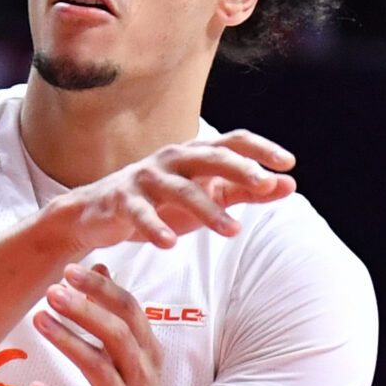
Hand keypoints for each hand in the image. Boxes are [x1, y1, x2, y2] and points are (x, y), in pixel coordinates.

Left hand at [31, 264, 177, 385]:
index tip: (70, 270)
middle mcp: (140, 376)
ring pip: (98, 369)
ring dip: (67, 342)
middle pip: (115, 336)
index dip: (102, 289)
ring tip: (38, 319)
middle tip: (51, 291)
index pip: (130, 311)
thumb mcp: (130, 355)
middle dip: (84, 311)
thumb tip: (102, 264)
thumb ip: (116, 313)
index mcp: (147, 353)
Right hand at [52, 132, 295, 255]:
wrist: (97, 213)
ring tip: (233, 231)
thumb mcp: (206, 195)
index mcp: (194, 155)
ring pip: (180, 189)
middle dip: (239, 169)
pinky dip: (154, 227)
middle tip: (265, 184)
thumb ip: (244, 191)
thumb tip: (289, 183)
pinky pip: (139, 212)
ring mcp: (145, 178)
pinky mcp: (121, 200)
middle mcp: (171, 160)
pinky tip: (170, 244)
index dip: (260, 149)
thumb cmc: (159, 202)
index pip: (231, 142)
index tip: (288, 162)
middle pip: (209, 157)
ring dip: (207, 210)